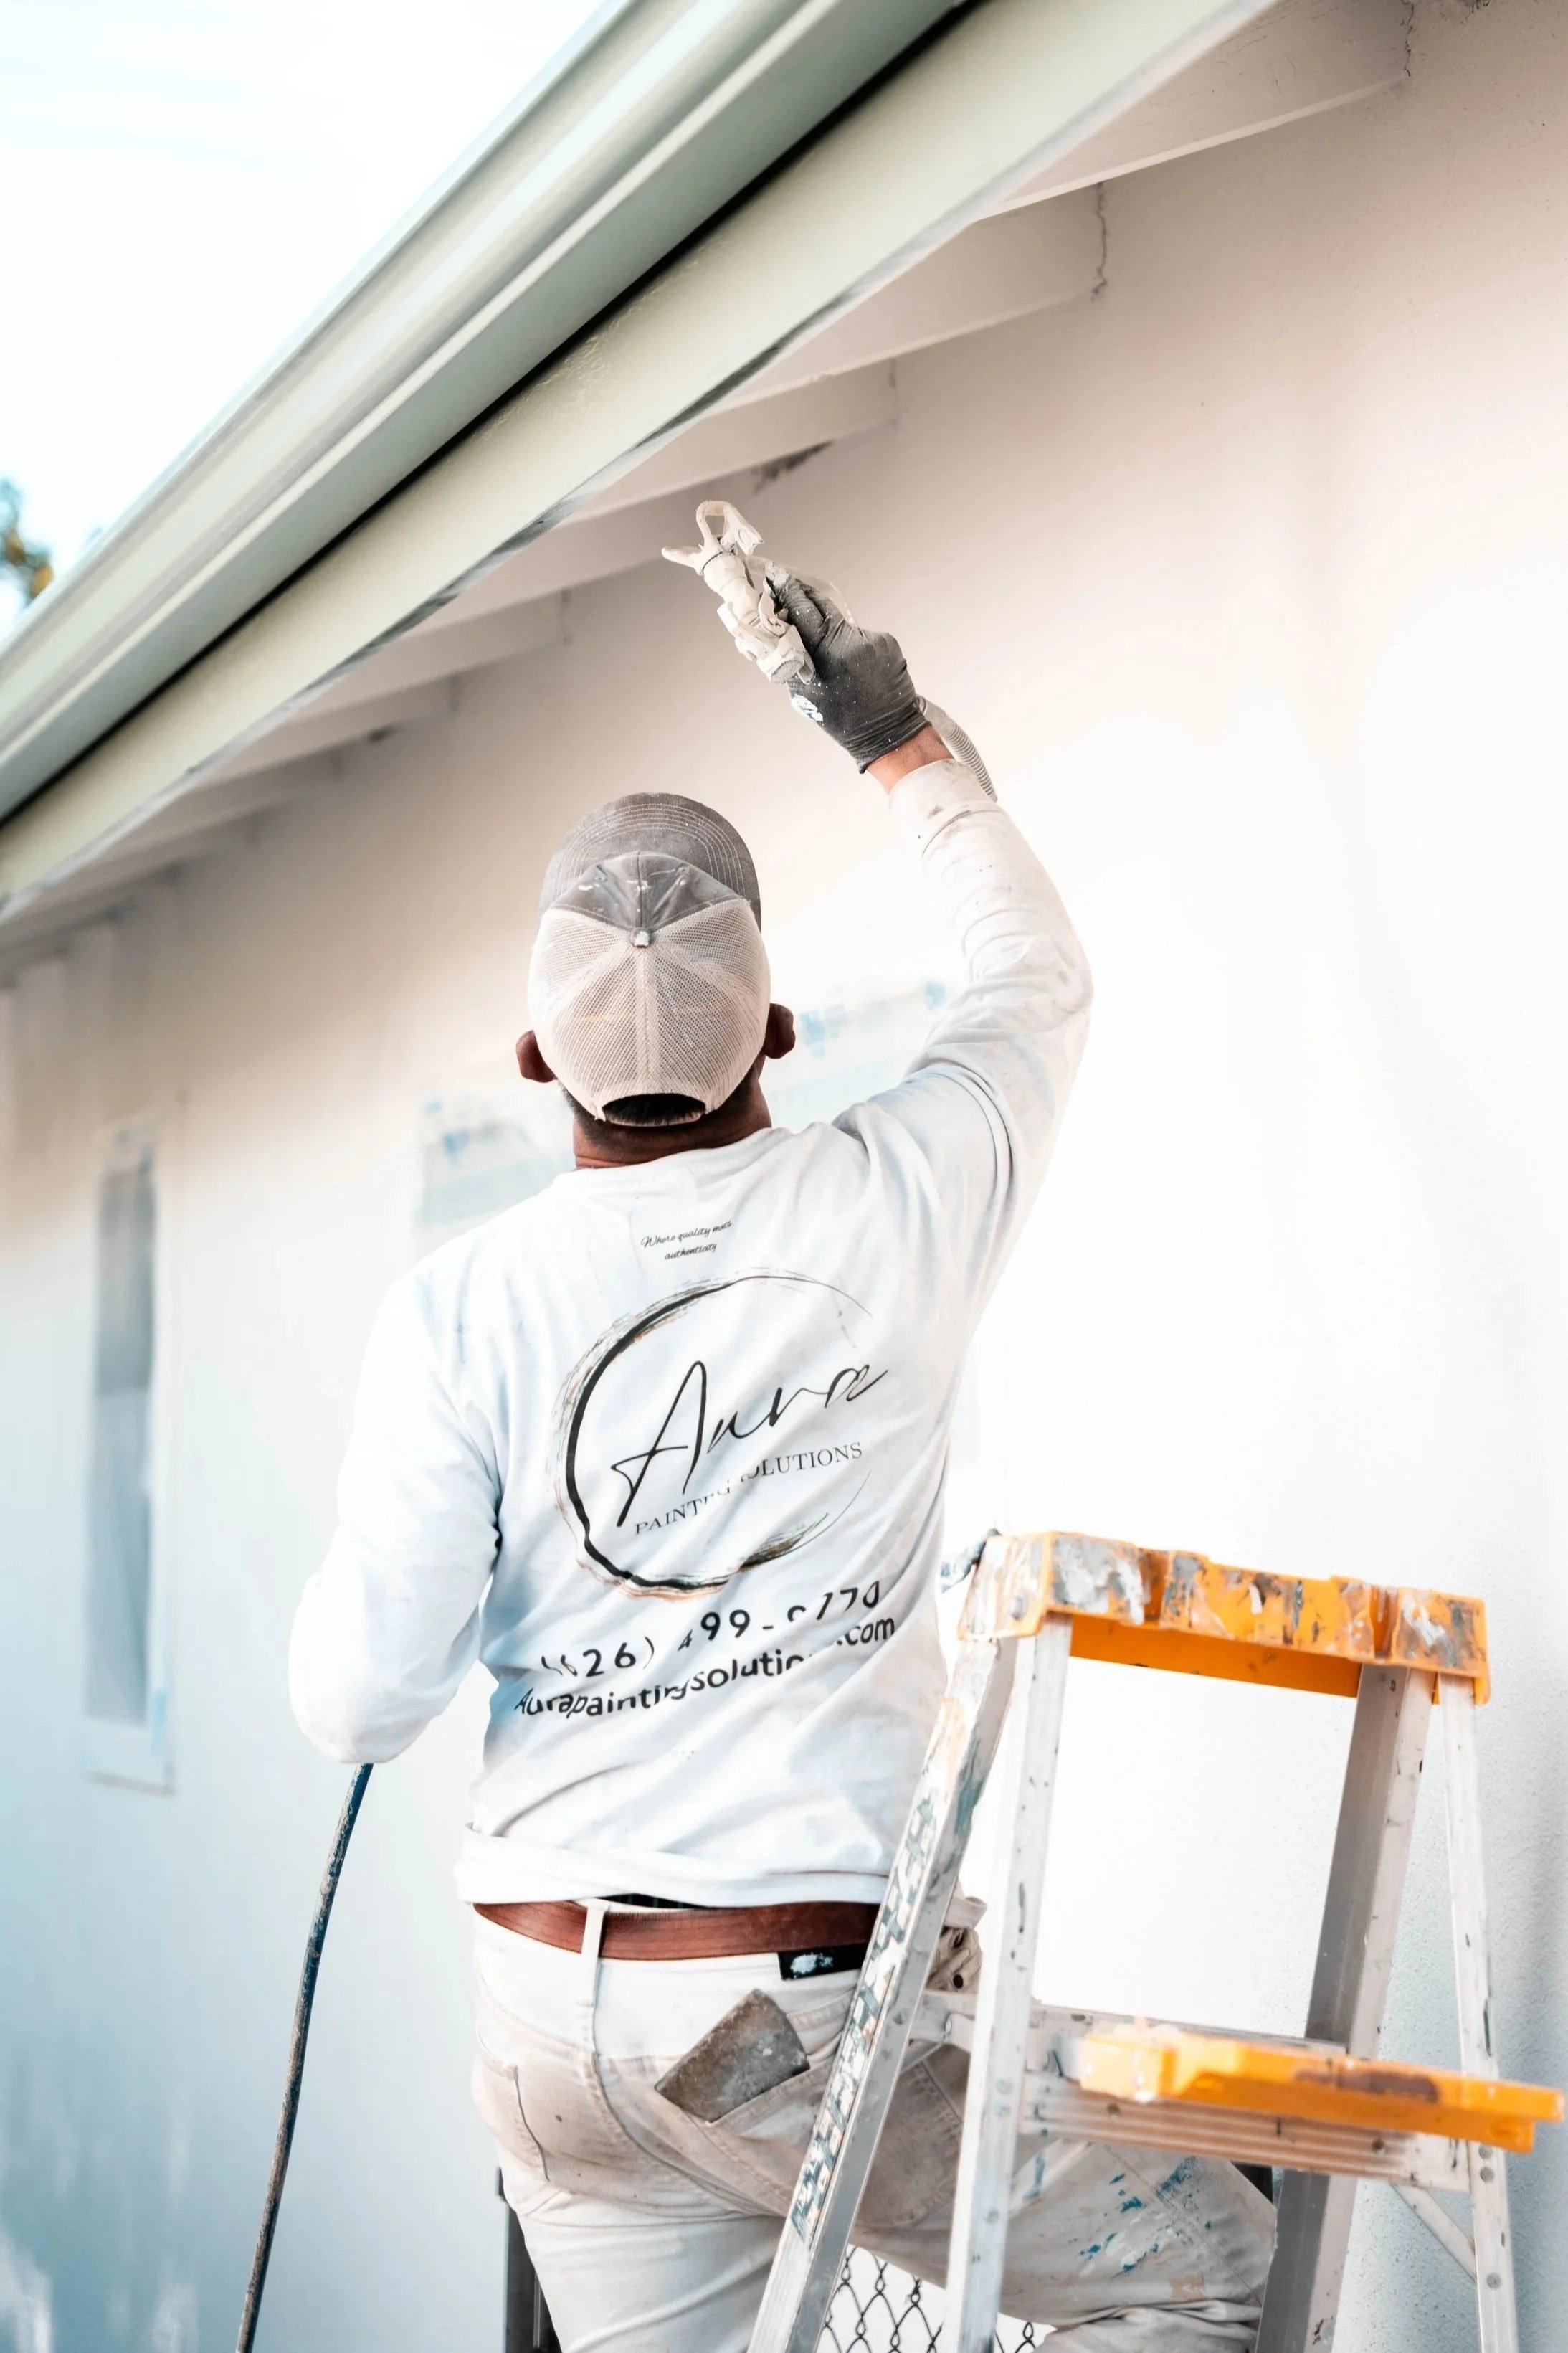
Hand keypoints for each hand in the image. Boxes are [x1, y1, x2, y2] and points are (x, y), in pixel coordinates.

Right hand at [768, 572, 926, 769]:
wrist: (890, 733)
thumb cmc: (843, 720)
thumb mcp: (804, 696)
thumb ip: (791, 662)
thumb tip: (771, 636)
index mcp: (828, 652)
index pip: (803, 609)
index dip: (787, 590)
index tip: (774, 575)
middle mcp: (852, 640)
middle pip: (822, 605)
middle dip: (803, 597)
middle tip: (786, 587)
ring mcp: (872, 639)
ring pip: (841, 625)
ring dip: (828, 631)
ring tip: (826, 653)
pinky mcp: (887, 641)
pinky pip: (859, 637)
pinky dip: (850, 646)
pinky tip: (852, 666)